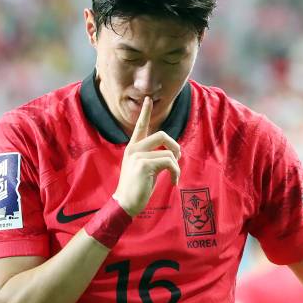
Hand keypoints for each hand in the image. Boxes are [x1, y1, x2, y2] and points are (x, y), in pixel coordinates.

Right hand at [114, 97, 180, 216]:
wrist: (125, 203)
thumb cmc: (137, 188)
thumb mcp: (146, 168)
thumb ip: (154, 157)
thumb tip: (172, 153)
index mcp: (133, 147)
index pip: (140, 126)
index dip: (146, 112)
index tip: (148, 99)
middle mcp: (134, 148)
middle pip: (163, 135)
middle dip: (176, 147)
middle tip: (178, 160)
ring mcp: (138, 155)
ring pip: (169, 153)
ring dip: (176, 167)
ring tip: (174, 177)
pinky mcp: (144, 164)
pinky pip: (169, 163)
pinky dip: (176, 173)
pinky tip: (173, 182)